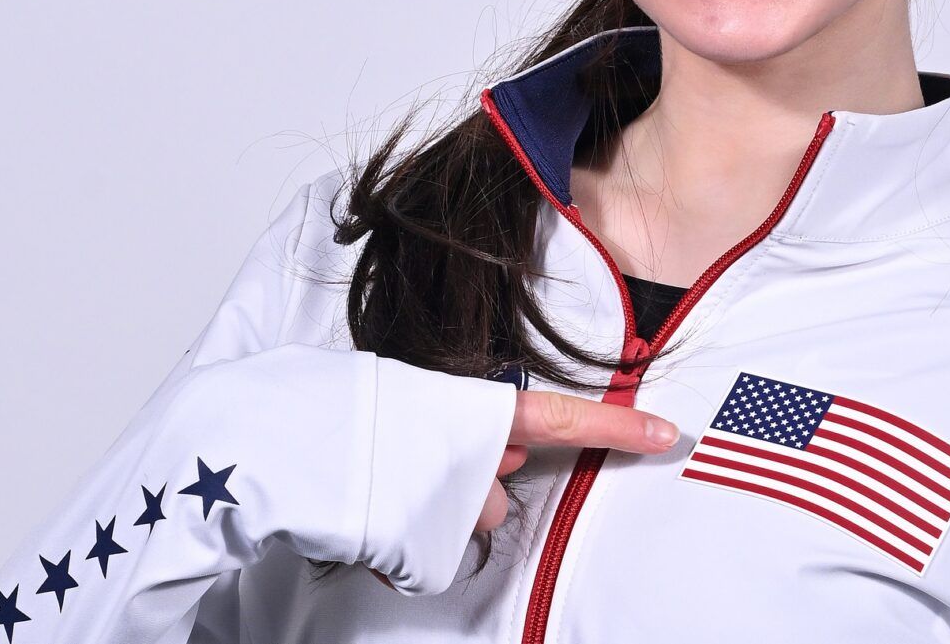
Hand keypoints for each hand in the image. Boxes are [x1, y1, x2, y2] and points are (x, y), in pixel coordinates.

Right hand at [366, 387, 677, 590]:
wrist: (281, 447)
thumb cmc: (337, 408)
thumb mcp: (412, 394)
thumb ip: (466, 420)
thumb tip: (504, 449)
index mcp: (479, 408)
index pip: (567, 420)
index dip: (621, 429)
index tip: (668, 434)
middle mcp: (482, 462)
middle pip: (498, 486)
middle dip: (466, 480)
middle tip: (408, 458)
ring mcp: (460, 511)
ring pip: (467, 519)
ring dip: (435, 512)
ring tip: (380, 486)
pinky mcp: (433, 554)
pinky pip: (429, 554)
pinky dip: (403, 544)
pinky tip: (370, 517)